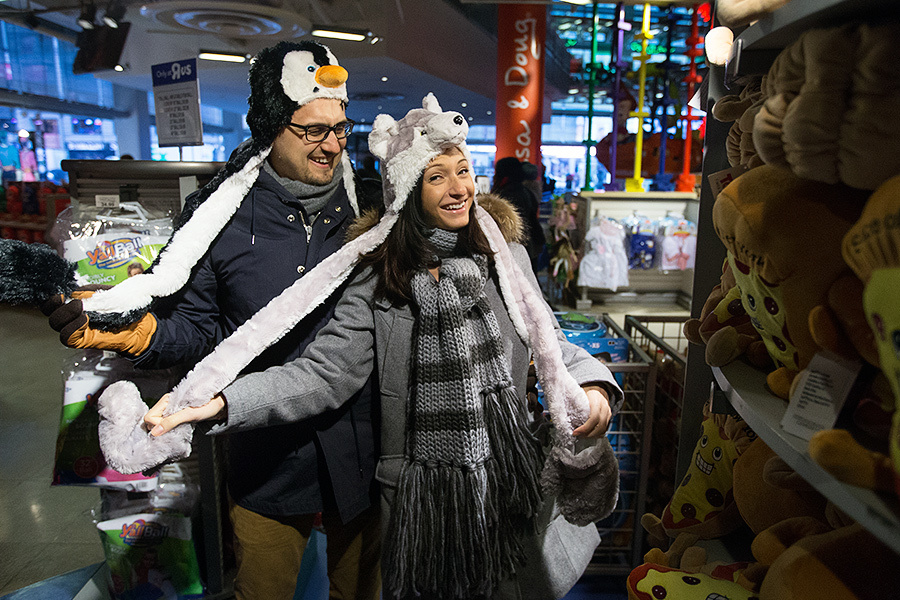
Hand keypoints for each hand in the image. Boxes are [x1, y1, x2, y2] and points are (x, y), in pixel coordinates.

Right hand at [41, 287, 156, 355]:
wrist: (142, 325)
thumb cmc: (127, 307)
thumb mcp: (107, 292)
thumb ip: (90, 290)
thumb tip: (76, 290)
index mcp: (76, 303)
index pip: (52, 301)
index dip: (50, 297)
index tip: (59, 292)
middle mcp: (73, 317)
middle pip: (50, 313)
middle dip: (55, 305)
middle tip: (74, 301)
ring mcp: (78, 329)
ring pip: (56, 325)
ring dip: (65, 314)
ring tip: (81, 309)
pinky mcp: (85, 340)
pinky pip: (68, 337)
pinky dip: (73, 327)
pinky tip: (85, 319)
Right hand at [144, 393, 226, 436]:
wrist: (218, 406)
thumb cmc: (207, 407)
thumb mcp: (188, 415)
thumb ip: (171, 422)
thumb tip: (155, 432)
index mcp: (166, 400)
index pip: (149, 417)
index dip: (156, 425)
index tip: (168, 427)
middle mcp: (166, 405)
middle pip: (150, 421)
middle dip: (158, 428)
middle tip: (172, 429)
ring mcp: (169, 410)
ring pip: (157, 424)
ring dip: (164, 429)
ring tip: (175, 429)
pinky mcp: (174, 416)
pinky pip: (164, 425)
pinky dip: (168, 429)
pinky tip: (176, 430)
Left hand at [573, 385, 611, 437]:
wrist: (596, 391)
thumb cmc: (585, 394)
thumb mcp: (578, 395)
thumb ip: (573, 403)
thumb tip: (562, 411)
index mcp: (596, 400)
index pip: (593, 417)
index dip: (584, 428)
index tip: (575, 432)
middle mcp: (604, 407)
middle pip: (599, 425)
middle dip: (587, 433)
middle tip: (577, 435)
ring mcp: (608, 413)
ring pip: (603, 429)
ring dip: (592, 435)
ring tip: (582, 436)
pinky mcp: (609, 418)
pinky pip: (604, 430)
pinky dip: (596, 434)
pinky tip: (588, 434)